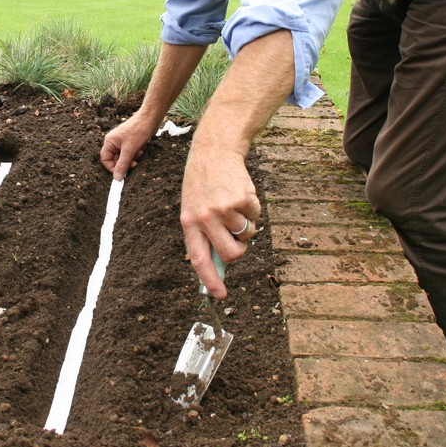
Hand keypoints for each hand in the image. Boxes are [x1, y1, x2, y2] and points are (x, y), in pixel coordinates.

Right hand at [100, 113, 159, 179]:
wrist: (150, 119)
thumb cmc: (138, 130)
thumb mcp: (129, 150)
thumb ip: (122, 165)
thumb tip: (117, 178)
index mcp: (109, 142)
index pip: (105, 159)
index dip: (112, 168)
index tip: (122, 172)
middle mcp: (113, 141)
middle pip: (115, 159)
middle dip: (125, 162)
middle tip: (134, 163)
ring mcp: (121, 141)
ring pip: (124, 157)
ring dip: (132, 158)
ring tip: (139, 153)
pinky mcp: (129, 141)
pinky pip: (130, 152)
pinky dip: (135, 153)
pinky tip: (141, 149)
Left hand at [179, 146, 259, 298]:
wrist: (214, 151)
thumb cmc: (203, 184)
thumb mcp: (193, 208)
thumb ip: (203, 234)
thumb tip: (219, 264)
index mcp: (189, 222)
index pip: (200, 259)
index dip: (210, 280)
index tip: (220, 295)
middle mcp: (205, 217)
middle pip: (231, 253)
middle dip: (239, 250)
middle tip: (237, 237)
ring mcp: (224, 208)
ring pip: (247, 235)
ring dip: (247, 226)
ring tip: (234, 205)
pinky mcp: (242, 198)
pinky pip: (256, 217)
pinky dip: (253, 209)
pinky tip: (240, 193)